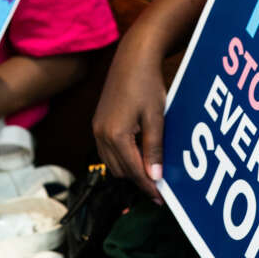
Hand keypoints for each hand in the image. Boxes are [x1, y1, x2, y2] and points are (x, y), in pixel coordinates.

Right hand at [92, 44, 166, 202]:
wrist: (132, 59)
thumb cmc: (146, 84)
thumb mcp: (156, 118)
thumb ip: (154, 149)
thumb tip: (155, 178)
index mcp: (116, 135)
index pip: (133, 171)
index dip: (148, 186)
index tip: (161, 198)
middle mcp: (101, 135)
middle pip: (120, 171)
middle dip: (139, 180)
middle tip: (159, 186)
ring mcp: (97, 129)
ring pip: (112, 163)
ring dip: (129, 170)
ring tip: (150, 171)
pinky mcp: (98, 123)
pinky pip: (107, 151)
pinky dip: (122, 158)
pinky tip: (137, 154)